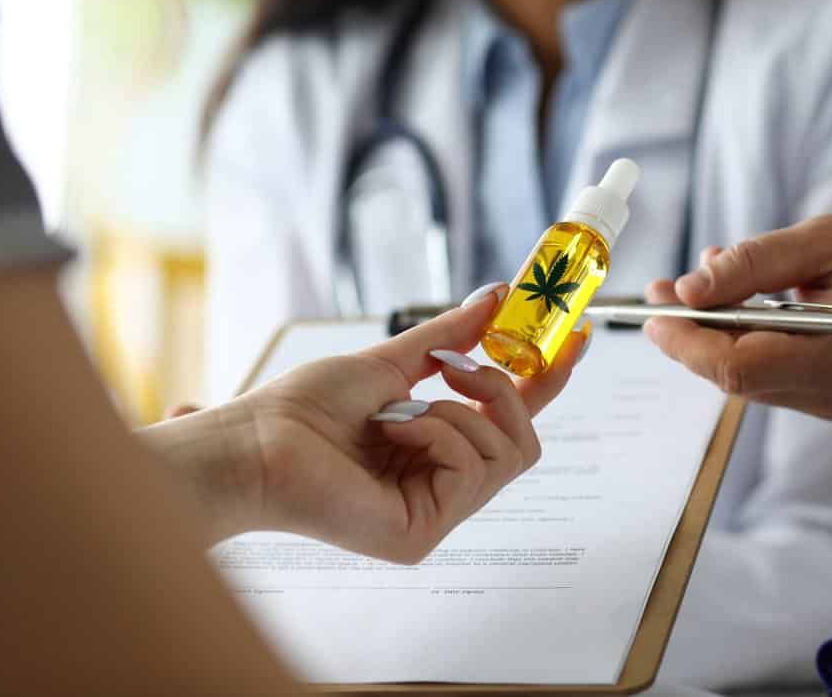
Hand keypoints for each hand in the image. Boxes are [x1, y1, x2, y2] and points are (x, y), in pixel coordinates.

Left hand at [146, 287, 586, 562]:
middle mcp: (441, 489)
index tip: (576, 335)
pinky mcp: (424, 534)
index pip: (508, 422)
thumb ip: (449, 337)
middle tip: (456, 368)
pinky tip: (394, 432)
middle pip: (525, 441)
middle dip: (502, 390)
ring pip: (507, 453)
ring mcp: (435, 515)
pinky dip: (438, 432)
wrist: (256, 439)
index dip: (546, 382)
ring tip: (398, 411)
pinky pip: (473, 466)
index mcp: (435, 453)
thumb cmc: (306, 407)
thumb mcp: (391, 361)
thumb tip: (498, 297)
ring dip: (456, 412)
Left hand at [642, 211, 831, 419]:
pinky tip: (742, 300)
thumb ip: (755, 264)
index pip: (736, 367)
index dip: (684, 341)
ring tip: (702, 281)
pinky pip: (773, 373)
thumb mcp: (829, 238)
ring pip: (749, 376)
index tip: (652, 309)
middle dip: (690, 334)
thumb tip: (688, 288)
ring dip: (716, 333)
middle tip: (660, 290)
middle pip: (734, 376)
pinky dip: (747, 339)